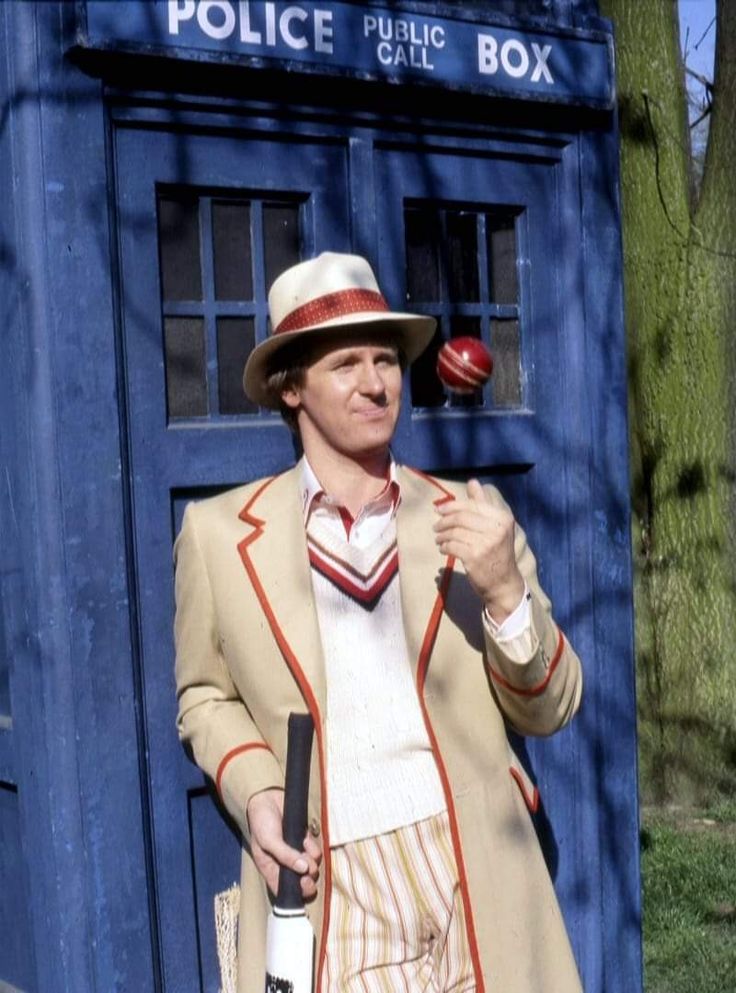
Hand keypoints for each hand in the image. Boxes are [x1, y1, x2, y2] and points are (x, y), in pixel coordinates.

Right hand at [246, 788, 321, 898]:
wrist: (267, 797)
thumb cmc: (261, 822)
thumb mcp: (268, 841)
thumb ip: (285, 856)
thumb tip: (304, 869)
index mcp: (271, 869)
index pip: (284, 891)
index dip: (296, 893)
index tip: (303, 885)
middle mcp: (285, 864)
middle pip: (301, 882)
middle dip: (308, 879)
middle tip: (308, 871)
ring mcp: (296, 853)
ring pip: (311, 866)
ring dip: (312, 860)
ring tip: (305, 848)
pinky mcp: (304, 841)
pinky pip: (315, 851)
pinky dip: (313, 847)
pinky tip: (306, 839)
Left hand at [433, 479, 524, 621]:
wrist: (504, 582)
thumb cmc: (497, 552)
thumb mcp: (495, 526)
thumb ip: (483, 503)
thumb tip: (472, 481)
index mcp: (502, 518)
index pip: (472, 505)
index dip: (452, 506)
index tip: (439, 510)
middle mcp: (496, 529)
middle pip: (461, 518)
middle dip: (444, 520)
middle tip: (436, 526)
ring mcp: (485, 544)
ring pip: (454, 532)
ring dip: (442, 535)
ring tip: (439, 538)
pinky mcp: (474, 558)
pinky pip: (451, 545)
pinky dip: (444, 546)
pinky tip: (444, 548)